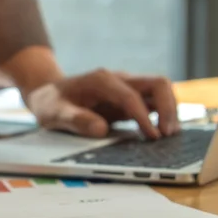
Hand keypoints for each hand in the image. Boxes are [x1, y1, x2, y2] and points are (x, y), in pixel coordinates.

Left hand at [24, 69, 178, 138]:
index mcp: (101, 81)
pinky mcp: (128, 99)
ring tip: (169, 136)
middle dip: (168, 108)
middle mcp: (118, 80)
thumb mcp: (54, 113)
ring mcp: (126, 88)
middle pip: (157, 84)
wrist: (48, 94)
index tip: (151, 137)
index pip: (131, 96)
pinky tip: (161, 133)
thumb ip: (75, 120)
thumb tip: (101, 130)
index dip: (143, 117)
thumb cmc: (50, 103)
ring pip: (160, 91)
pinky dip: (162, 115)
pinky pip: (153, 102)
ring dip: (169, 111)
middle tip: (167, 135)